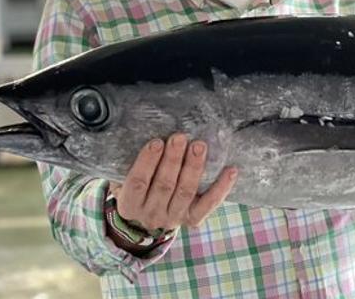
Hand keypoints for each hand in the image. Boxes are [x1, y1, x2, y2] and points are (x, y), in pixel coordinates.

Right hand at [108, 133, 236, 233]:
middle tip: (180, 137)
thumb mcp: (123, 180)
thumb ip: (128, 164)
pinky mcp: (192, 219)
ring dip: (194, 167)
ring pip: (186, 192)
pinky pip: (209, 203)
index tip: (156, 142)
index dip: (147, 162)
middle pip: (164, 186)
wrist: (144, 224)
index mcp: (129, 204)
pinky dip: (221, 187)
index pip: (138, 183)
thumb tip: (143, 131)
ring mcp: (173, 218)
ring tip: (199, 146)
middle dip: (173, 159)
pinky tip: (230, 170)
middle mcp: (151, 214)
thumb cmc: (137, 191)